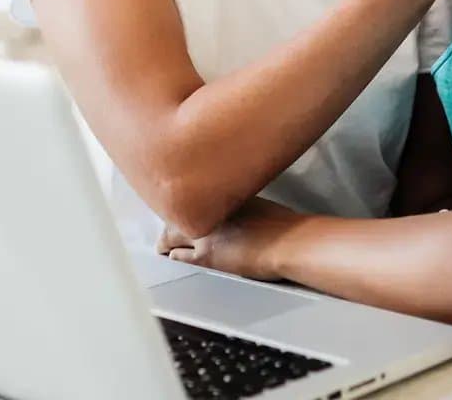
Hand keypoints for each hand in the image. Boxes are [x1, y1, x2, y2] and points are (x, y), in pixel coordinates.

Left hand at [157, 197, 298, 281]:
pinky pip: (180, 256)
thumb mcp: (260, 203)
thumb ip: (241, 204)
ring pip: (172, 234)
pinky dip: (174, 256)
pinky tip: (171, 257)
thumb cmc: (285, 224)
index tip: (179, 204)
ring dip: (166, 239)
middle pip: (176, 211)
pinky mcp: (207, 256)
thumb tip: (236, 213)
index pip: (192, 195)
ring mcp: (206, 233)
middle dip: (168, 219)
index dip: (182, 201)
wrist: (289, 242)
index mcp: (225, 194)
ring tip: (162, 244)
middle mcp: (211, 209)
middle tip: (164, 225)